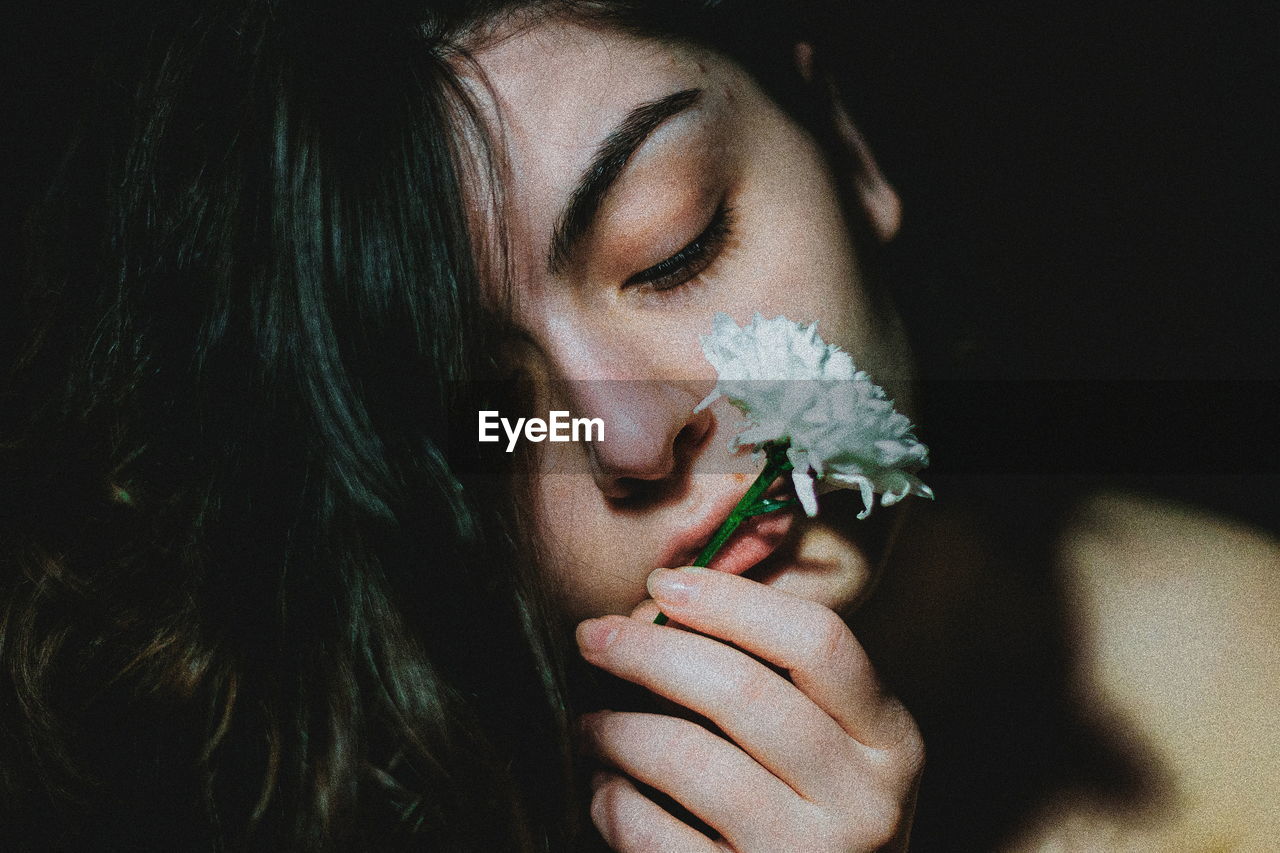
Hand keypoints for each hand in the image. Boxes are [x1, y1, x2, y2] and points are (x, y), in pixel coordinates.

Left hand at [576, 566, 923, 851]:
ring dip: (618, 728)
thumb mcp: (831, 748)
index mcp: (890, 742)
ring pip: (691, 760)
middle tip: (593, 637)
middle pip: (744, 692)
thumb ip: (774, 678)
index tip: (663, 584)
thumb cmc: (809, 818)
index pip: (818, 642)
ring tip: (589, 721)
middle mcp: (864, 802)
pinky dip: (613, 801)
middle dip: (650, 651)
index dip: (732, 601)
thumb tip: (661, 605)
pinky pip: (654, 835)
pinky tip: (605, 786)